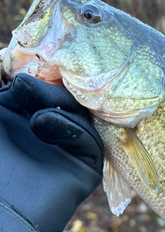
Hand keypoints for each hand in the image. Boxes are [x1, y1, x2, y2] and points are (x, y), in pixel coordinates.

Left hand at [0, 73, 103, 231]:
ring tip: (28, 108)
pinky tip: (42, 123)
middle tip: (22, 84)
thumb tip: (2, 62)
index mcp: (26, 123)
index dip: (39, 77)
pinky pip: (90, 142)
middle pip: (66, 101)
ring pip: (81, 117)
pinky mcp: (87, 170)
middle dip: (46, 89)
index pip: (45, 92)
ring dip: (56, 105)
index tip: (21, 69)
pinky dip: (71, 128)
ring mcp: (70, 153)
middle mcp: (51, 137)